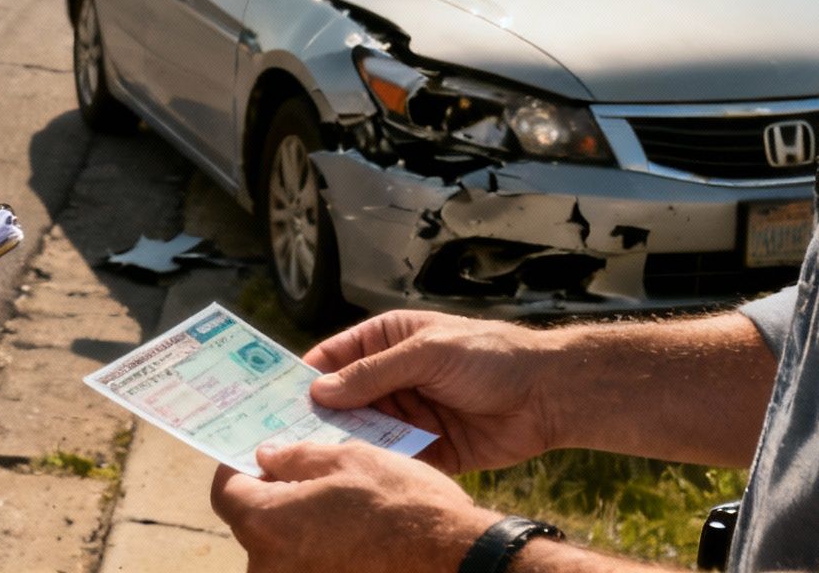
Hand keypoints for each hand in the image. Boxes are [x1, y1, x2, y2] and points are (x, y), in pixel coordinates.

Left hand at [210, 442, 501, 572]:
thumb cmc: (402, 506)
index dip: (239, 468)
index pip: (226, 492)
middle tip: (304, 474)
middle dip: (274, 497)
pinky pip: (307, 568)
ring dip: (299, 526)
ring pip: (281, 550)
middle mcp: (270, 567)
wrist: (455, 560)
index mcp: (267, 524)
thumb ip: (296, 459)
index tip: (259, 455)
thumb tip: (266, 457)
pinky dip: (319, 551)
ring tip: (335, 504)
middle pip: (253, 524)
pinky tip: (350, 533)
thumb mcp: (348, 461)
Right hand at [305, 310, 558, 474]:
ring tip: (311, 460)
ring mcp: (409, 414)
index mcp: (387, 341)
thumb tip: (319, 391)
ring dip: (343, 444)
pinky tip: (355, 476)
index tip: (271, 397)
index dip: (304, 376)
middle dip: (316, 416)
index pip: (334, 358)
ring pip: (363, 432)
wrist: (546, 394)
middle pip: (342, 400)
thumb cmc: (488, 356)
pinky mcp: (427, 449)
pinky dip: (375, 465)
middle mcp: (392, 378)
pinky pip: (392, 458)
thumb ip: (373, 373)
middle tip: (282, 437)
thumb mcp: (425, 353)